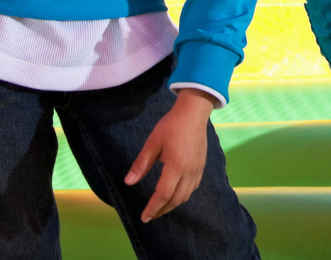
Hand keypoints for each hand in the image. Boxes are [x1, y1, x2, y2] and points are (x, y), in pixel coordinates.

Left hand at [125, 87, 214, 221]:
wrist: (194, 112)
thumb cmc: (171, 125)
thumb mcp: (153, 142)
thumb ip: (141, 164)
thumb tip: (128, 182)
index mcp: (176, 166)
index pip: (163, 195)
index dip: (152, 208)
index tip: (144, 218)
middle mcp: (189, 171)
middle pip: (176, 200)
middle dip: (162, 210)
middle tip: (150, 214)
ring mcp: (198, 169)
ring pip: (186, 196)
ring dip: (173, 204)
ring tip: (160, 206)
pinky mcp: (202, 166)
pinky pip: (193, 188)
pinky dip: (183, 195)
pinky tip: (175, 193)